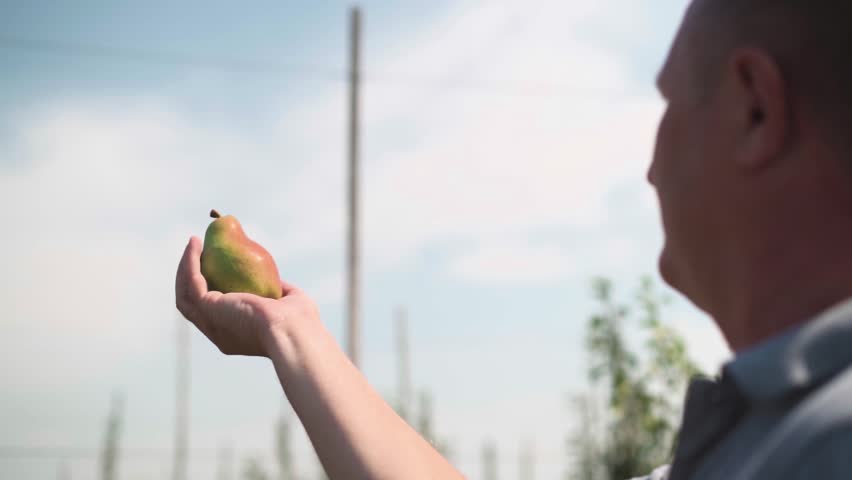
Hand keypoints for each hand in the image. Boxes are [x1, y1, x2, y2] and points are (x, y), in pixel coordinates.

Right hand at [175, 236, 318, 356]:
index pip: (215, 313)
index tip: (214, 267)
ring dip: (185, 268)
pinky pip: (192, 282)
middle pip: (193, 305)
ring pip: (185, 294)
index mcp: (236, 336)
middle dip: (190, 278)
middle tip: (198, 253)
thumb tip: (276, 282)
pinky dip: (191, 262)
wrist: (293, 332)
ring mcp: (210, 323)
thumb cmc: (299, 321)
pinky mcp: (208, 310)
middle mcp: (218, 333)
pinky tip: (195, 244)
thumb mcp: (288, 305)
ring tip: (193, 244)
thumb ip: (280, 294)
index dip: (210, 290)